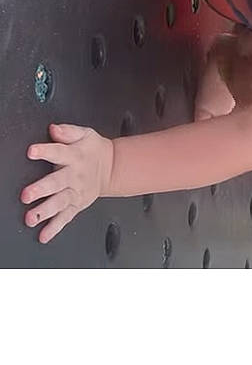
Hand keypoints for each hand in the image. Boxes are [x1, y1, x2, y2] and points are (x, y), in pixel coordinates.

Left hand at [21, 124, 114, 243]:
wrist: (112, 168)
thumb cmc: (93, 151)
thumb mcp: (84, 134)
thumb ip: (68, 131)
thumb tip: (54, 129)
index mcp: (74, 156)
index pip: (58, 152)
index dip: (45, 151)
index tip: (32, 151)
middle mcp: (74, 176)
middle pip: (56, 183)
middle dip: (41, 189)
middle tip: (26, 195)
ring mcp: (75, 193)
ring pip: (59, 203)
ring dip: (45, 211)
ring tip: (31, 218)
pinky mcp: (76, 205)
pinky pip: (65, 218)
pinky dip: (54, 228)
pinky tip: (43, 235)